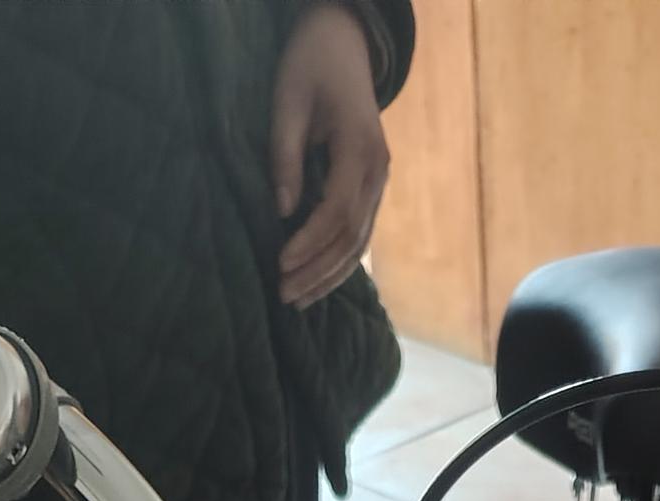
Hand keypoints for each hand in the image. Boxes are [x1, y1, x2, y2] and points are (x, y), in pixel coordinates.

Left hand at [272, 5, 389, 311]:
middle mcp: (378, 170)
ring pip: (360, 241)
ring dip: (329, 274)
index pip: (337, 211)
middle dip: (317, 271)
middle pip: (352, 236)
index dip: (309, 243)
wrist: (344, 43)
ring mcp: (379, 179)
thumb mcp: (288, 101)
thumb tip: (282, 211)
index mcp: (360, 147)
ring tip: (298, 298)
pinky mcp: (372, 185)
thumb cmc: (311, 65)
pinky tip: (317, 279)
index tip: (280, 263)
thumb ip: (285, 155)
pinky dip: (339, 259)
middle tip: (283, 295)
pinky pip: (359, 231)